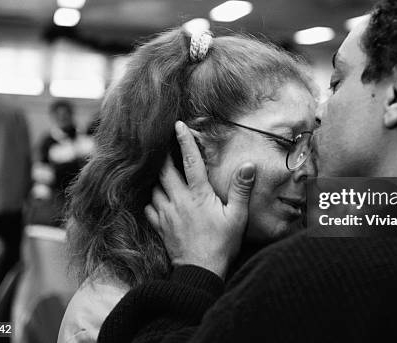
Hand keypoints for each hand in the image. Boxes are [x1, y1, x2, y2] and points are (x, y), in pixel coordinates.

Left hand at [146, 121, 255, 278]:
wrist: (201, 271)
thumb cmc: (222, 243)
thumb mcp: (237, 216)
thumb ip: (241, 189)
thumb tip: (248, 166)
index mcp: (199, 195)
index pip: (190, 161)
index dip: (184, 141)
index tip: (177, 125)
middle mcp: (179, 200)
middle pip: (164, 170)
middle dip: (162, 154)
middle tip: (160, 142)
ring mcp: (166, 213)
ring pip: (154, 187)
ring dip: (155, 176)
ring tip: (158, 169)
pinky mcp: (159, 226)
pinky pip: (149, 206)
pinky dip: (150, 198)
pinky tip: (155, 196)